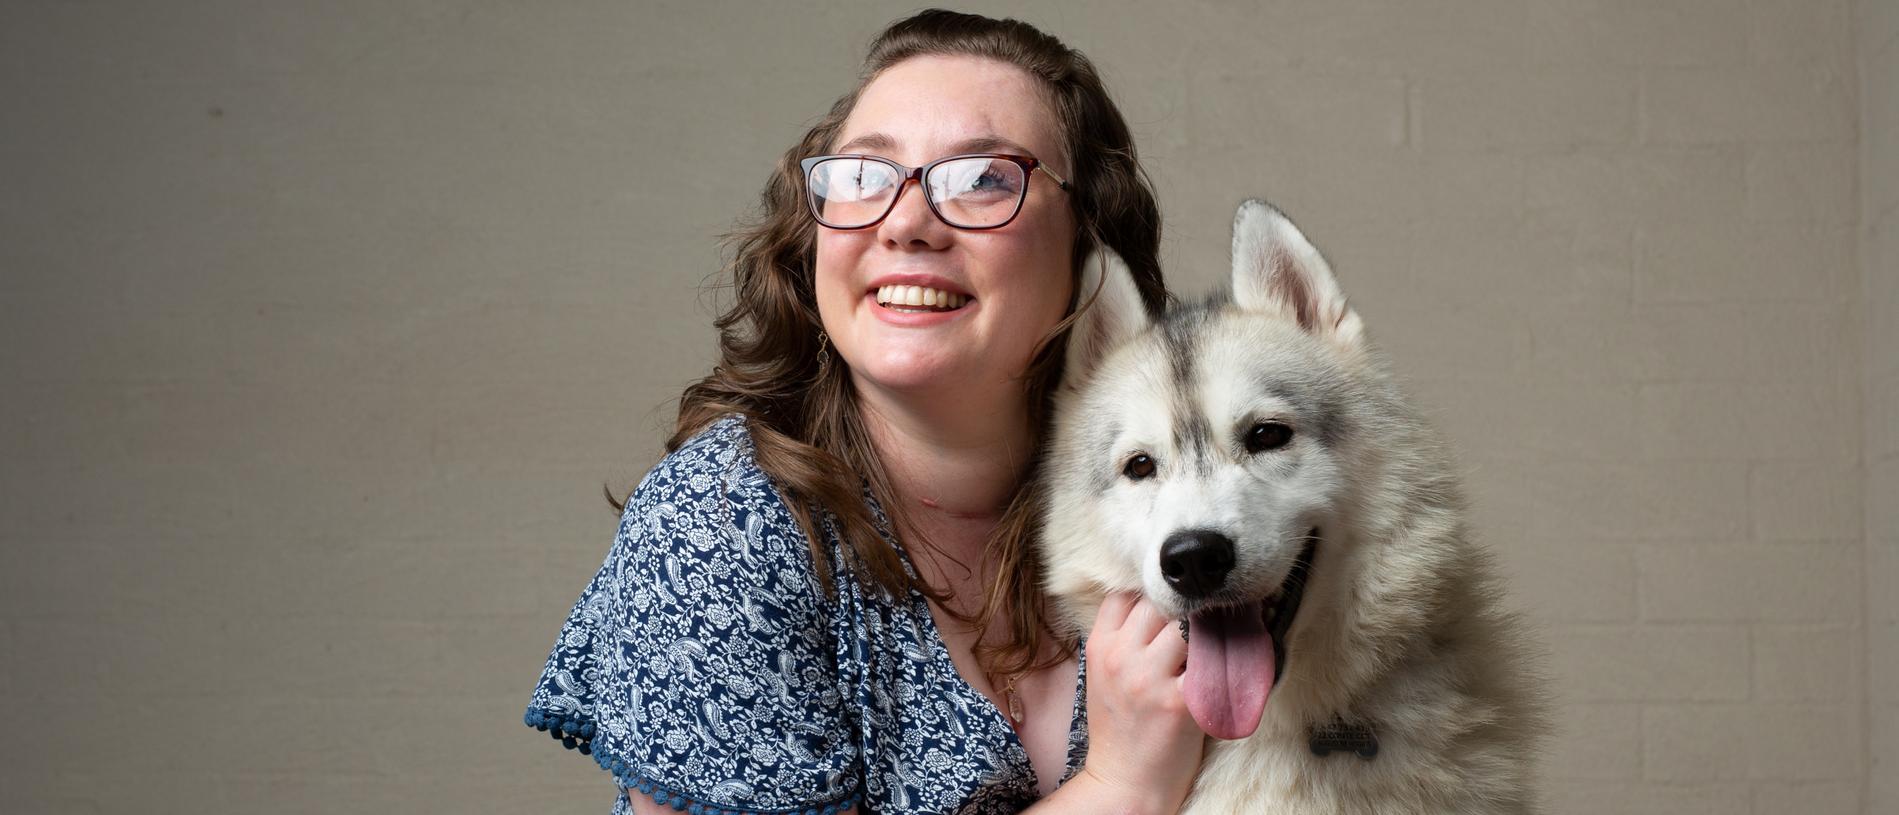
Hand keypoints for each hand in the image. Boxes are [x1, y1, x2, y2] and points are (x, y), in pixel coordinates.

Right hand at [1079, 592, 1205, 811]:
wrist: (1125, 781)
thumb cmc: (1119, 728)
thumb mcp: (1103, 675)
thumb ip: (1121, 638)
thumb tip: (1156, 604)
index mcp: (1100, 646)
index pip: (1124, 594)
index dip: (1150, 595)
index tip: (1170, 606)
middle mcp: (1120, 657)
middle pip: (1159, 603)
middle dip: (1184, 609)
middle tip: (1207, 615)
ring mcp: (1148, 679)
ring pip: (1187, 625)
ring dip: (1207, 630)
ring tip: (1219, 640)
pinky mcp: (1179, 703)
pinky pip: (1210, 664)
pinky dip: (1226, 661)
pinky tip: (1233, 664)